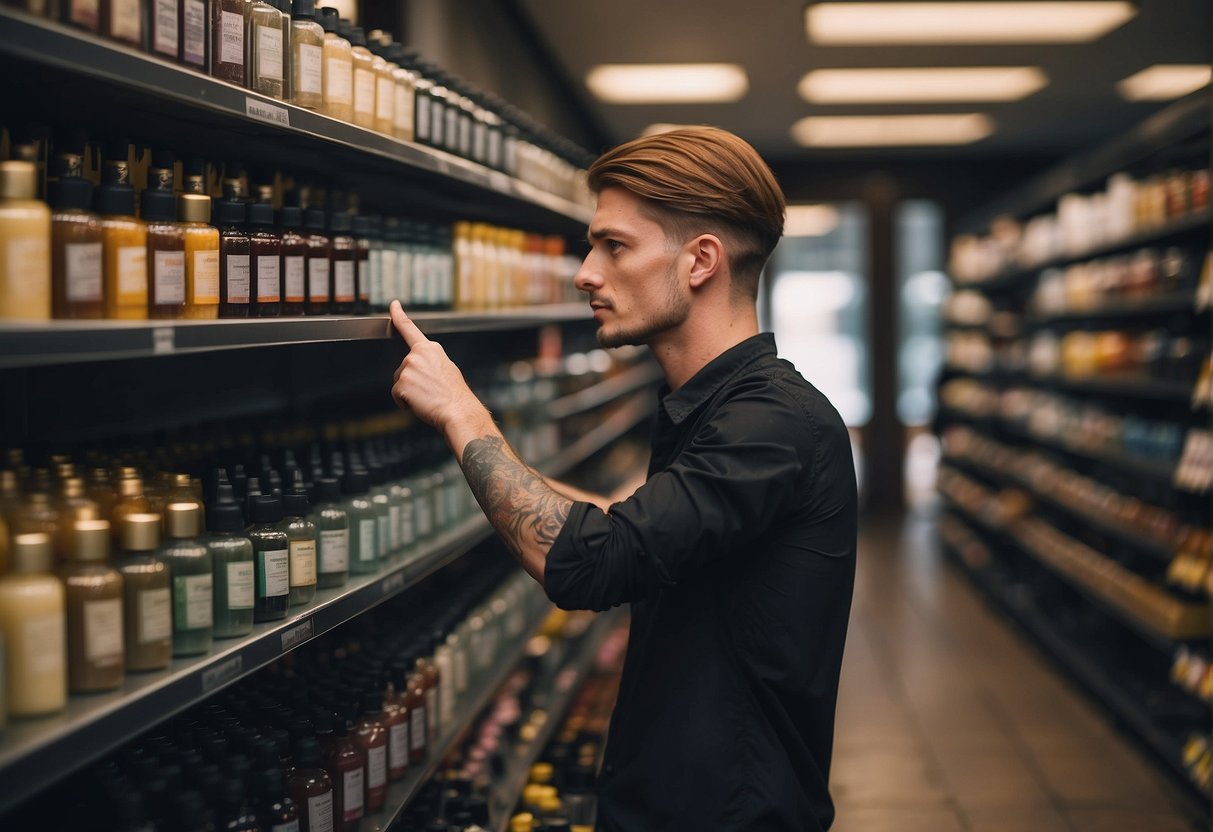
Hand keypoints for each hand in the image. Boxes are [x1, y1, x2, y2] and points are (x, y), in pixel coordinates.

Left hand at [389, 300, 483, 429]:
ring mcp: (408, 368)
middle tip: (431, 390)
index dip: (398, 315)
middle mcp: (416, 355)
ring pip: (399, 382)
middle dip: (412, 380)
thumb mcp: (446, 368)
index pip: (409, 328)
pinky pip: (397, 395)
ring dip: (410, 392)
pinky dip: (405, 403)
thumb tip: (419, 367)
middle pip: (403, 368)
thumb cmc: (455, 395)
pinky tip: (420, 403)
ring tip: (428, 397)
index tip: (393, 305)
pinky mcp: (402, 383)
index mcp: (430, 348)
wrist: (458, 411)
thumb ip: (430, 362)